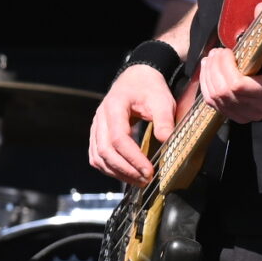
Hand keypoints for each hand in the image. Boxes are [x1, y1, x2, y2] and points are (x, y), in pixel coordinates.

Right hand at [88, 63, 178, 185]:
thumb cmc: (148, 89)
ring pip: (98, 157)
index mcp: (114, 107)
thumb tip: (166, 141)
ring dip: (116, 173)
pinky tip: (124, 175)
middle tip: (145, 180)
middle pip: (105, 151)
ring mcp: (96, 127)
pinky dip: (109, 169)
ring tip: (137, 181)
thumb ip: (164, 120)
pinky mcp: (97, 135)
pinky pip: (96, 156)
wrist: (136, 79)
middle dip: (126, 170)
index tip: (149, 171)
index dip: (133, 158)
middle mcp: (100, 118)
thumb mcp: (162, 100)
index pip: (119, 138)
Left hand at [199, 25, 261, 123]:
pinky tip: (210, 70)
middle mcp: (260, 109)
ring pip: (214, 99)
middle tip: (217, 51)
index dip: (225, 67)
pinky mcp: (240, 116)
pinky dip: (208, 86)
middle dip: (214, 68)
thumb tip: (258, 6)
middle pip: (222, 92)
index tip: (228, 50)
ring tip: (212, 58)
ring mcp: (249, 116)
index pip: (237, 86)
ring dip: (208, 75)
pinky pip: (214, 104)